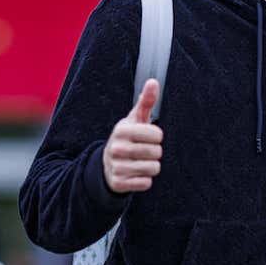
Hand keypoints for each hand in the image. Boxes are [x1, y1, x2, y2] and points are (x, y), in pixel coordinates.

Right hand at [103, 78, 163, 193]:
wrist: (108, 163)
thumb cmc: (128, 137)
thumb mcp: (136, 119)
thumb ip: (146, 101)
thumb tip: (153, 81)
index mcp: (122, 130)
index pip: (157, 135)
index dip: (157, 137)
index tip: (148, 136)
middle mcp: (117, 148)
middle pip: (156, 153)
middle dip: (154, 152)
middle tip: (143, 151)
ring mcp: (116, 166)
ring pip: (153, 169)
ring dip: (151, 167)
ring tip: (140, 162)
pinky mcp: (119, 183)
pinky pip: (145, 183)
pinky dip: (144, 180)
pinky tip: (135, 173)